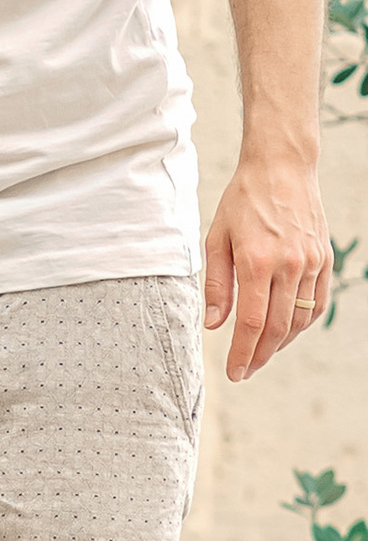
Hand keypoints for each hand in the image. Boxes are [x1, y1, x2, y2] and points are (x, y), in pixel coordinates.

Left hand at [204, 151, 332, 380]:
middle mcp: (289, 265)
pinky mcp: (324, 259)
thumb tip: (215, 323)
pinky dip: (303, 323)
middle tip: (244, 371)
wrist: (282, 168)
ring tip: (261, 354)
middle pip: (278, 327)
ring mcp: (311, 262)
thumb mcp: (217, 238)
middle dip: (260, 356)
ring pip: (300, 319)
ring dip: (281, 343)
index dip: (242, 353)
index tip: (233, 372)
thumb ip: (217, 283)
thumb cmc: (242, 200)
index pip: (252, 322)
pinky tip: (286, 331)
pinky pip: (317, 302)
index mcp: (256, 261)